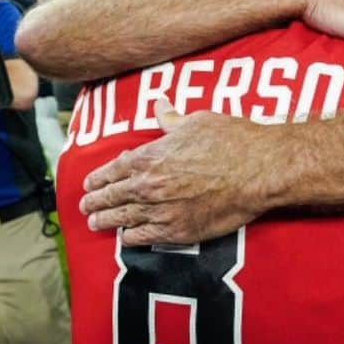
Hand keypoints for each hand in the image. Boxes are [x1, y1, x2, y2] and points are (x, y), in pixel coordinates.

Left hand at [80, 98, 281, 245]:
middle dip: (96, 201)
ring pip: (123, 219)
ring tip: (95, 223)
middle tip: (86, 206)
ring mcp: (162, 211)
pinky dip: (131, 238)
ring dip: (107, 221)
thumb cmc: (231, 141)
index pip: (113, 169)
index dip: (98, 177)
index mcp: (150, 156)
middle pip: (112, 196)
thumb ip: (171, 119)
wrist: (257, 171)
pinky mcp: (179, 232)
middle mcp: (149, 186)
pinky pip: (145, 237)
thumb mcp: (196, 121)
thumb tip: (159, 105)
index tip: (89, 183)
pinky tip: (125, 238)